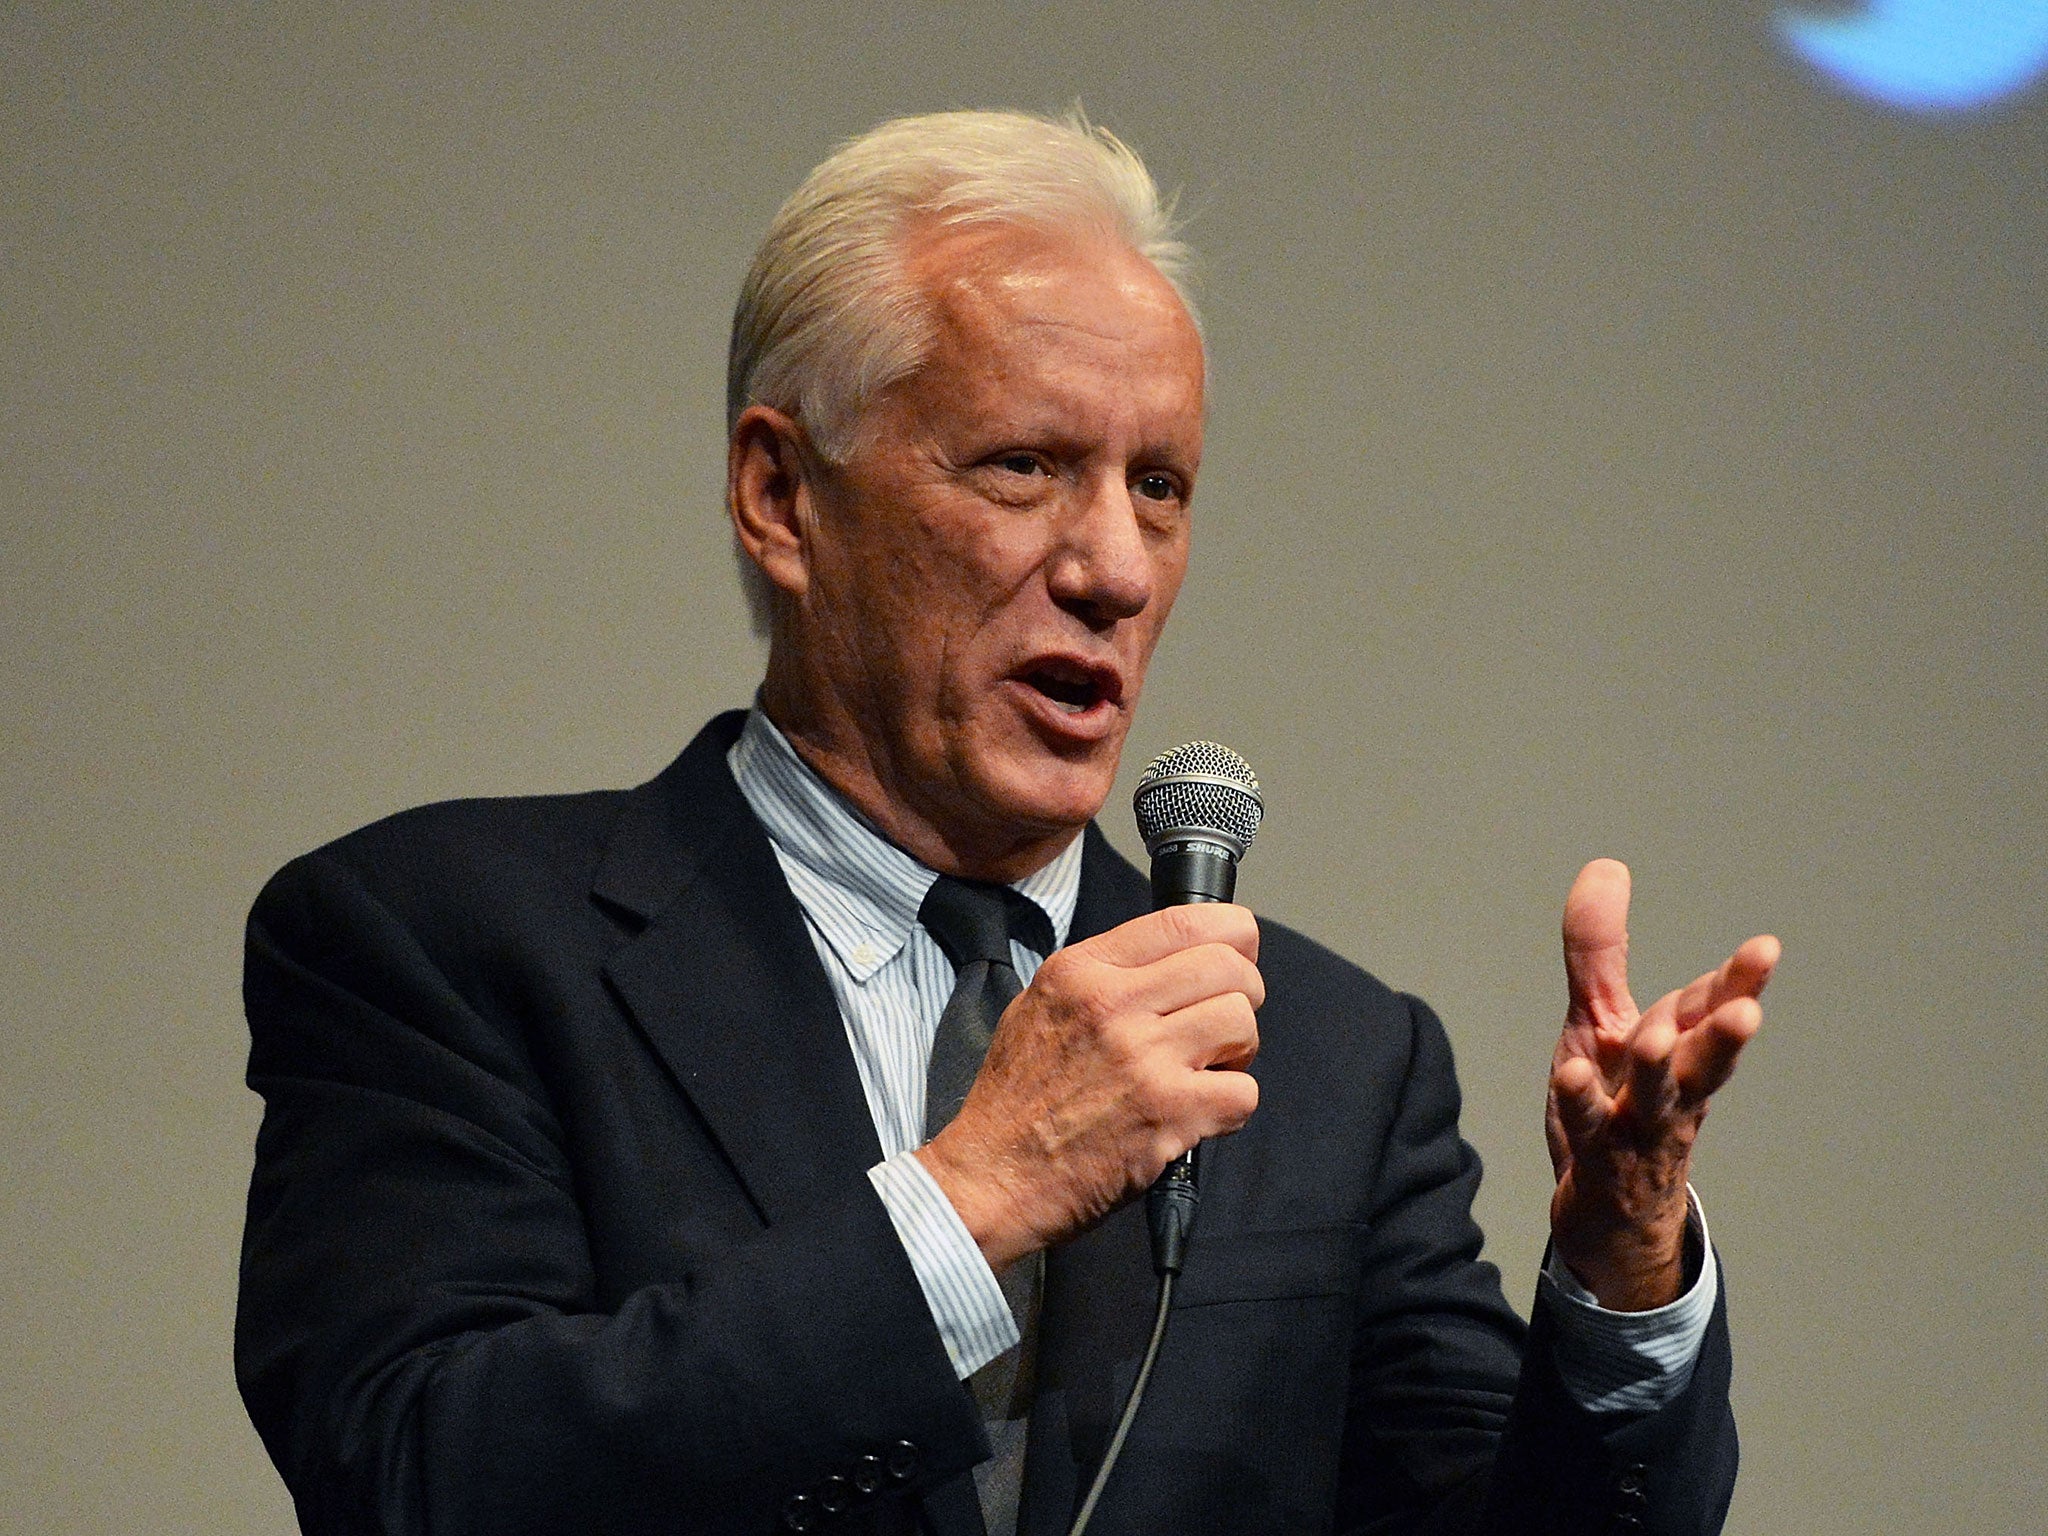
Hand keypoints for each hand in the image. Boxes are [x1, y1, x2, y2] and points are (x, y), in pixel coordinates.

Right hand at [915, 903, 1262, 1269]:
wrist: (994, 1177)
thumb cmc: (1015, 1099)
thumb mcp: (1036, 1006)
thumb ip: (1100, 976)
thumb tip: (1170, 961)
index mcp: (1080, 971)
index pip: (1183, 921)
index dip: (1233, 932)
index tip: (1241, 949)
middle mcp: (1113, 1005)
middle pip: (1227, 966)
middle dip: (1244, 992)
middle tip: (1223, 1022)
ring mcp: (1143, 1059)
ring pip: (1242, 1022)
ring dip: (1238, 1050)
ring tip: (1208, 1069)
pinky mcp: (1167, 1114)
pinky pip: (1243, 1092)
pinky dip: (1231, 1105)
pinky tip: (1199, 1112)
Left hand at [1546, 859, 1779, 1309]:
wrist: (1611, 1212)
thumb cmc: (1616, 1104)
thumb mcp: (1602, 1017)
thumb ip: (1600, 947)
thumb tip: (1606, 866)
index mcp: (1678, 1049)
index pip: (1713, 1008)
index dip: (1739, 981)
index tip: (1765, 949)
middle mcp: (1669, 1088)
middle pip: (1705, 1056)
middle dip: (1726, 1030)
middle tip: (1748, 1009)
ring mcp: (1637, 1127)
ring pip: (1657, 1099)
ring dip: (1659, 1069)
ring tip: (1657, 1038)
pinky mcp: (1599, 1158)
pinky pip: (1591, 1130)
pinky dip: (1583, 1104)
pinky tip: (1574, 1078)